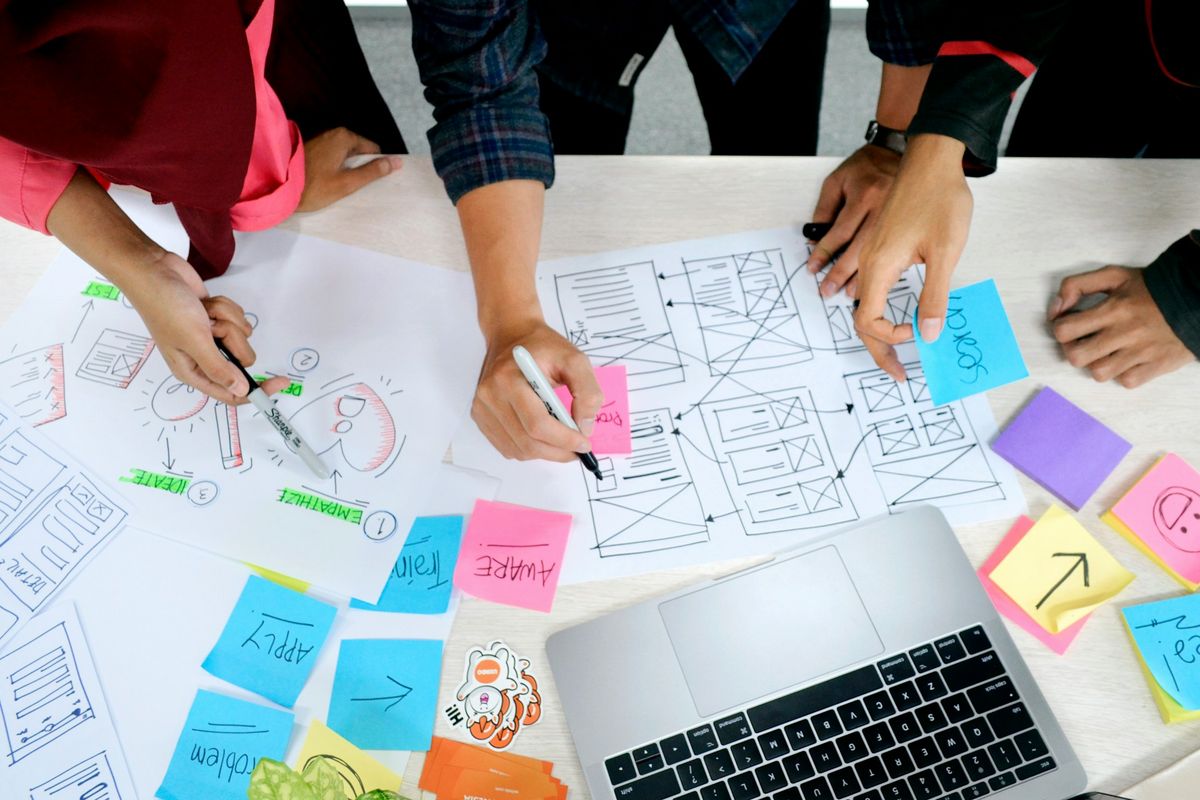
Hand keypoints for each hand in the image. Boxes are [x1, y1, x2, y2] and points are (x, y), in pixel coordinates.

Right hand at [121, 252, 289, 403]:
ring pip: (242, 335)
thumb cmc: (165, 306)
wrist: (155, 270)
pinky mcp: (217, 319)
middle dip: (233, 340)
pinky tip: (205, 303)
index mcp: (192, 370)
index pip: (231, 393)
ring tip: (203, 313)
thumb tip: (240, 391)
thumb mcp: (194, 341)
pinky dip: (225, 307)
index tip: (279, 383)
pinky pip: (238, 318)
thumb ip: (219, 368)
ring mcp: (211, 336)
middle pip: (242, 360)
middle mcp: (203, 356)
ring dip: (226, 319)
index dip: (257, 391)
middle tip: (212, 328)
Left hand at [297, 127, 401, 211]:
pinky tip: (328, 181)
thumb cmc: (315, 187)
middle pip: (358, 151)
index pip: (372, 150)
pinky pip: (332, 156)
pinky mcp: (312, 148)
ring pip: (345, 155)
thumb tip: (396, 162)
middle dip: (360, 167)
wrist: (279, 187)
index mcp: (345, 137)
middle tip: (353, 186)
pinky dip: (334, 167)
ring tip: (340, 185)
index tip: (367, 182)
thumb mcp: (348, 183)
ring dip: (346, 169)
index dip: (374, 166)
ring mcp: (321, 140)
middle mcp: (333, 133)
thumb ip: (373, 172)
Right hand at [472, 320, 602, 461]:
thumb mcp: (574, 359)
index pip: (537, 423)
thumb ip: (587, 391)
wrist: (512, 335)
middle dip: (558, 451)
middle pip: (527, 442)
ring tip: (562, 442)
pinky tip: (543, 437)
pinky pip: (507, 447)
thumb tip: (585, 427)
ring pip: (518, 450)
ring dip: (545, 453)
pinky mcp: (480, 417)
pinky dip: (530, 449)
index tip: (584, 443)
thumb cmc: (542, 346)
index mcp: (508, 378)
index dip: (564, 439)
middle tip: (578, 449)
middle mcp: (489, 395)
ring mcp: (481, 408)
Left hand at [806, 145, 900, 298]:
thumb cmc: (866, 167)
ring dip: (864, 276)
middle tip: (828, 291)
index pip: (839, 231)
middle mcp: (884, 206)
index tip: (812, 268)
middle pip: (860, 248)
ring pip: (880, 252)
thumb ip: (824, 209)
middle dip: (841, 273)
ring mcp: (902, 216)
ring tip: (850, 293)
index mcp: (864, 194)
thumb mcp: (837, 180)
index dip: (824, 253)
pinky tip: (878, 280)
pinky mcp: (912, 222)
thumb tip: (815, 240)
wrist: (902, 152)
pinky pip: (898, 250)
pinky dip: (886, 267)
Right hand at [852, 135, 971, 380]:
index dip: (889, 338)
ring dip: (876, 332)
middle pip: (859, 319)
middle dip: (877, 349)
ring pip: (862, 304)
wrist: (933, 158)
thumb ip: (934, 296)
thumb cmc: (940, 198)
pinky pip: (870, 287)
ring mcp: (872, 254)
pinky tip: (895, 316)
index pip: (868, 320)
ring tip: (894, 350)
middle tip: (897, 373)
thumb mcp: (945, 252)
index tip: (917, 334)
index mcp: (880, 265)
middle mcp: (869, 262)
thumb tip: (928, 334)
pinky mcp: (880, 246)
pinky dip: (878, 310)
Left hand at [1050, 265, 1194, 386]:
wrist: (1195, 299)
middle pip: (1076, 357)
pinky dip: (1122, 373)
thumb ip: (1077, 284)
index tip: (1069, 325)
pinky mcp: (1156, 366)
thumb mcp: (1113, 276)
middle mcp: (1125, 333)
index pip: (1064, 330)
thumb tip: (1056, 307)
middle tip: (1082, 342)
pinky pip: (1127, 381)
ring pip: (1099, 373)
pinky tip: (1126, 359)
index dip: (1060, 328)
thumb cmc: (1151, 289)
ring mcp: (1141, 352)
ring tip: (1104, 352)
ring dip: (1096, 364)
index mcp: (1113, 309)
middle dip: (1073, 350)